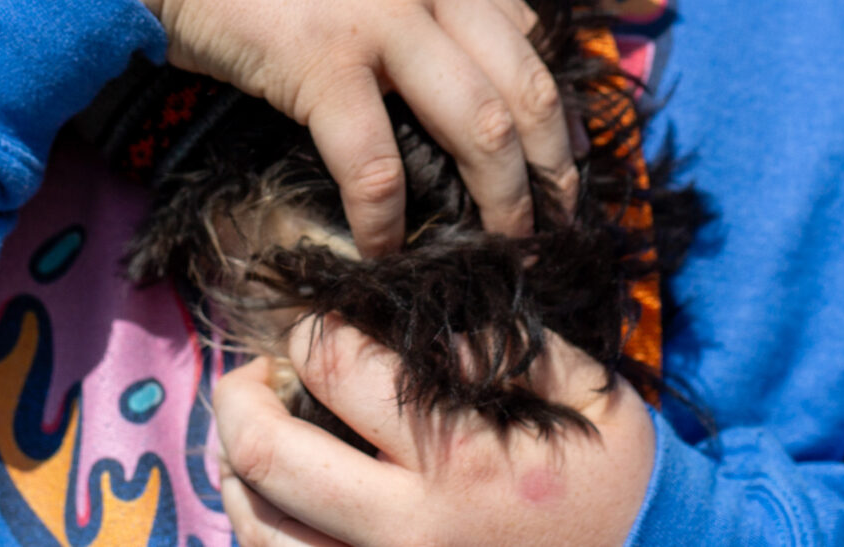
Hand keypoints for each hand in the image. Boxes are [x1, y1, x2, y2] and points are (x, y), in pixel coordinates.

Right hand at [48, 0, 575, 254]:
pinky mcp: (320, 69)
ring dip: (502, 199)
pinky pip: (376, 163)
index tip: (552, 147)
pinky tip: (387, 248)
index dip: (547, 98)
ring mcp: (378, 23)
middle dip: (552, 163)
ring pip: (479, 127)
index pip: (525, 27)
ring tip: (503, 246)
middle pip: (523, 84)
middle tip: (558, 217)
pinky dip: (389, 217)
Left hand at [214, 317, 655, 546]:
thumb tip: (424, 318)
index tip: (321, 326)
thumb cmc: (610, 479)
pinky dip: (259, 531)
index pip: (337, 365)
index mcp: (462, 456)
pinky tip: (270, 504)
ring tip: (250, 440)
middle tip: (252, 375)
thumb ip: (505, 344)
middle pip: (269, 453)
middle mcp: (411, 530)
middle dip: (238, 396)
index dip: (312, 328)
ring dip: (234, 472)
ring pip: (260, 529)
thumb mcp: (588, 392)